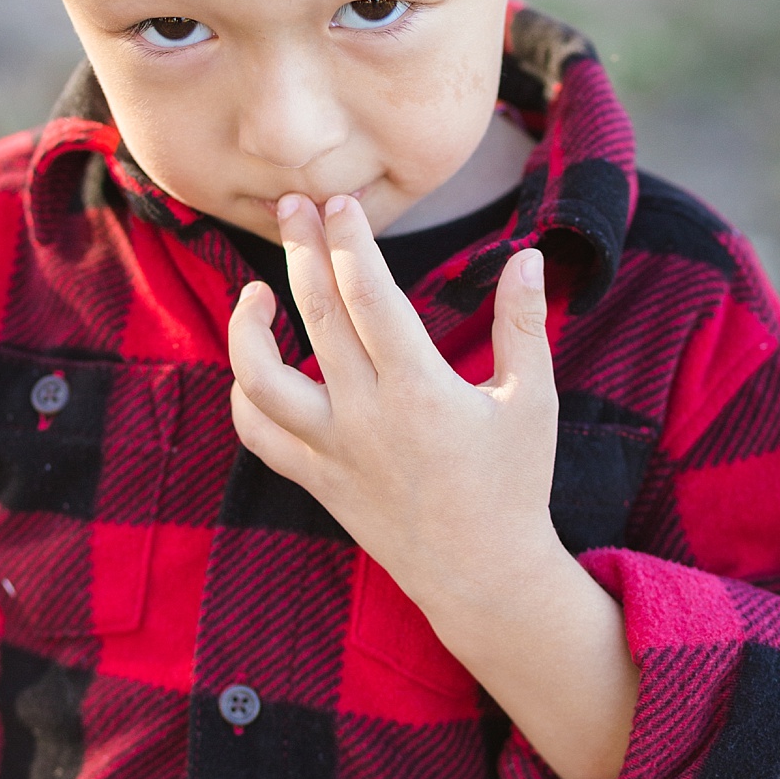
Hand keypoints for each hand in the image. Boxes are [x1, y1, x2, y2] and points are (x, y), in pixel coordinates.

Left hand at [227, 194, 637, 778]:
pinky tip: (255, 362)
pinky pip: (258, 432)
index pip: (369, 295)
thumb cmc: (515, 484)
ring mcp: (332, 451)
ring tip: (258, 288)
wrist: (482, 575)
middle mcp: (365, 416)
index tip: (341, 203)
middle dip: (300, 250)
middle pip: (313, 315)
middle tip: (294, 206)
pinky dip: (245, 392)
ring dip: (248, 326)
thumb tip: (528, 256)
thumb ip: (524, 323)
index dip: (349, 242)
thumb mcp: (535, 399)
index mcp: (420, 390)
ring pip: (261, 377)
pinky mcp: (316, 479)